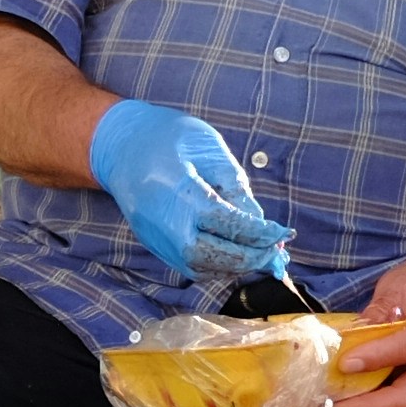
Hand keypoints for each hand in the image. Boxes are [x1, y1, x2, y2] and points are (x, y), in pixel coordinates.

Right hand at [88, 100, 295, 290]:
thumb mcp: (207, 148)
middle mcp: (163, 223)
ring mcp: (156, 238)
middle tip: (277, 251)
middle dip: (251, 257)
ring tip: (261, 255)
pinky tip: (236, 255)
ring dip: (235, 266)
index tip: (285, 232)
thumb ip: (235, 186)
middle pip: (213, 256)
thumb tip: (260, 224)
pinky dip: (217, 266)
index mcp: (179, 192)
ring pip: (201, 268)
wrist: (120, 146)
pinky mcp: (154, 245)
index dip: (260, 233)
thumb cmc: (167, 138)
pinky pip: (189, 267)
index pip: (227, 223)